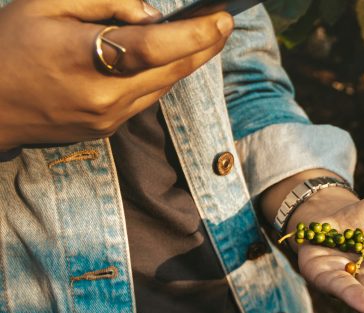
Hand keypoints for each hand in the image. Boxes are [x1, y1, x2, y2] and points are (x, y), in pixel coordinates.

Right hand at [0, 0, 233, 149]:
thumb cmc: (8, 44)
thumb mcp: (44, 3)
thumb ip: (103, 2)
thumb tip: (152, 14)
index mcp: (83, 58)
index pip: (155, 47)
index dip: (195, 34)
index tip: (222, 18)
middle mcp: (104, 95)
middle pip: (171, 71)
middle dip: (204, 46)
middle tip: (223, 22)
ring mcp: (108, 117)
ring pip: (164, 87)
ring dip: (187, 62)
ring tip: (204, 36)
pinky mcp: (107, 129)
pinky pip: (147, 99)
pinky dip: (163, 78)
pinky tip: (170, 60)